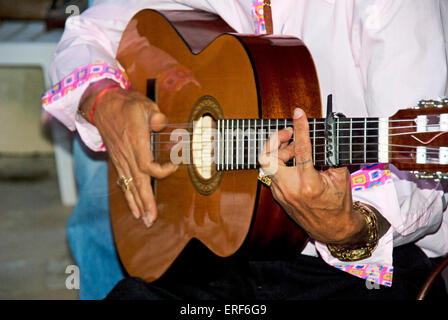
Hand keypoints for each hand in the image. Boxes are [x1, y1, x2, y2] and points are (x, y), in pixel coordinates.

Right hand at [79, 79, 177, 227]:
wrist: (103, 105)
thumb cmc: (127, 105)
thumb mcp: (144, 104)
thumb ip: (155, 115)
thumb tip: (161, 123)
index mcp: (134, 141)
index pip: (147, 165)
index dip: (161, 171)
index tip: (173, 166)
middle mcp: (126, 154)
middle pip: (137, 182)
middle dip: (145, 202)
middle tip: (151, 220)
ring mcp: (120, 160)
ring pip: (129, 185)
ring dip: (137, 204)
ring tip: (145, 221)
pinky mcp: (118, 162)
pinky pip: (123, 183)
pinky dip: (129, 197)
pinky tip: (134, 210)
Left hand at [258, 108, 366, 244]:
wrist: (331, 229)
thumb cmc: (338, 204)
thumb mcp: (341, 177)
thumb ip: (332, 155)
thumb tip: (325, 134)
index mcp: (309, 184)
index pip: (301, 150)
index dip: (300, 128)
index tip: (298, 113)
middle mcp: (290, 189)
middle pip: (268, 158)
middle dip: (275, 140)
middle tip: (289, 133)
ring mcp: (280, 194)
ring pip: (268, 165)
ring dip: (278, 151)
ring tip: (293, 147)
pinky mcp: (277, 196)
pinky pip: (272, 174)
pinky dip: (279, 163)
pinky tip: (291, 159)